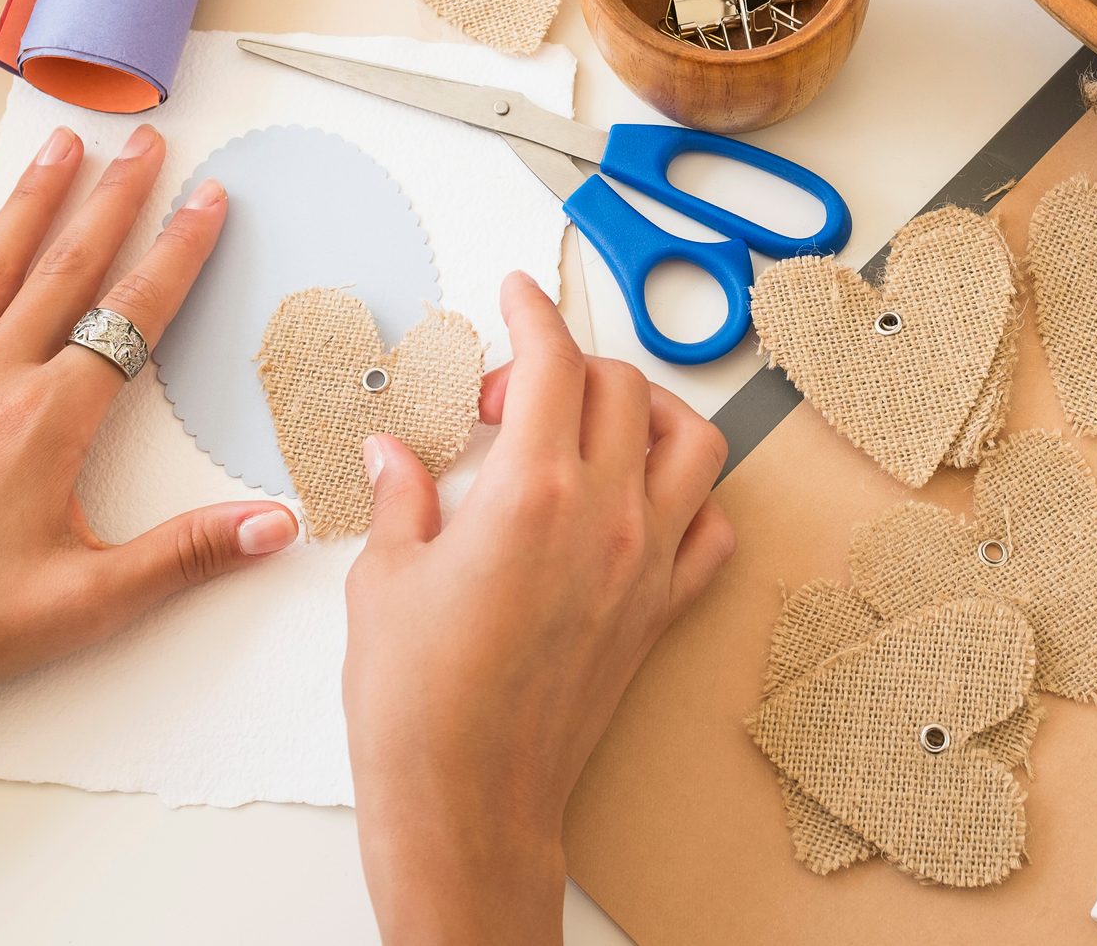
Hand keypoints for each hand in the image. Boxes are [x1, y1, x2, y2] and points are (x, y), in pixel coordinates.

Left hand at [0, 124, 297, 944]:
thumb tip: (274, 526)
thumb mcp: (88, 603)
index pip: (133, 316)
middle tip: (146, 145)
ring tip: (60, 147)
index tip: (208, 201)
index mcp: (48, 421)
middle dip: (115, 200)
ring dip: (30, 204)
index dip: (179, 253)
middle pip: (66, 268)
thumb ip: (187, 555)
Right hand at [344, 273, 735, 945]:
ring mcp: (645, 564)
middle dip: (566, 362)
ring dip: (649, 411)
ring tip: (595, 421)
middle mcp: (606, 518)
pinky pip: (713, 530)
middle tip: (506, 392)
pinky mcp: (660, 612)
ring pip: (692, 444)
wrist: (467, 800)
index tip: (517, 295)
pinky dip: (691, 497)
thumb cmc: (420, 705)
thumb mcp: (384, 579)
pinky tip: (642, 500)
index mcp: (532, 493)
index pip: (552, 363)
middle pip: (620, 388)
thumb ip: (401, 499)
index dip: (533, 312)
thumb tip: (394, 457)